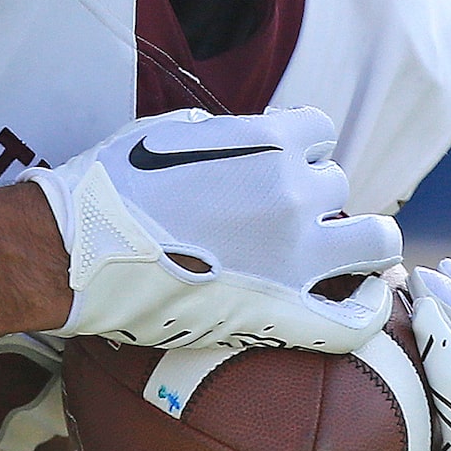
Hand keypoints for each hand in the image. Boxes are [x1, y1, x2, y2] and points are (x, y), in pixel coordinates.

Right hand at [23, 108, 400, 352]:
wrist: (75, 249)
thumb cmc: (108, 186)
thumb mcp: (165, 130)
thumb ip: (222, 132)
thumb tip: (244, 136)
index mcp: (267, 143)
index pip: (320, 133)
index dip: (301, 148)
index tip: (280, 166)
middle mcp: (292, 193)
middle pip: (336, 185)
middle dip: (312, 197)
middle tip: (277, 221)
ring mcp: (294, 256)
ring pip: (374, 240)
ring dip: (361, 242)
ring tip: (345, 255)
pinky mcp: (282, 314)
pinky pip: (356, 320)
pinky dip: (374, 309)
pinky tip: (373, 298)